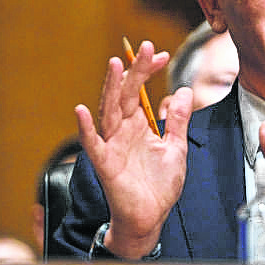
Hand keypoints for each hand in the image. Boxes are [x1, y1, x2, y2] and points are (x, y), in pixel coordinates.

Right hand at [74, 40, 192, 258]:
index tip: (159, 54)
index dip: (147, 72)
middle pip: (125, 95)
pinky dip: (86, 128)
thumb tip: (183, 91)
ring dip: (111, 88)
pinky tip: (81, 110)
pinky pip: (93, 144)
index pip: (140, 91)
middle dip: (134, 71)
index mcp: (139, 126)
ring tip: (115, 65)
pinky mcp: (105, 164)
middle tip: (144, 47)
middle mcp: (123, 131)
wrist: (150, 217)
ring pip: (109, 111)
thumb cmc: (158, 185)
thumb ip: (177, 120)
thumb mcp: (175, 147)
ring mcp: (112, 146)